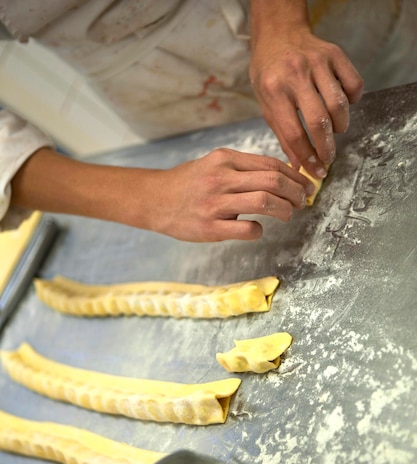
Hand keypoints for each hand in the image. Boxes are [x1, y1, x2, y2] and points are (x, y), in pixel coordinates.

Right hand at [10, 147, 315, 242]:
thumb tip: (279, 176)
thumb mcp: (213, 164)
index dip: (294, 175)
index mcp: (224, 159)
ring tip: (289, 214)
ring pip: (264, 202)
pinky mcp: (209, 227)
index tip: (305, 184)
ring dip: (284, 210)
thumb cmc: (187, 183)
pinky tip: (257, 230)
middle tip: (303, 200)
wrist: (153, 200)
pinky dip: (259, 230)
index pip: (270, 164)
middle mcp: (221, 177)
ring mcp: (215, 203)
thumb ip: (241, 168)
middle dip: (296, 192)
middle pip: (273, 181)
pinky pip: (246, 229)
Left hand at [250, 24, 363, 177]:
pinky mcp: (335, 54)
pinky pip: (354, 84)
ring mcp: (317, 62)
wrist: (278, 35)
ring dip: (340, 126)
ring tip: (334, 132)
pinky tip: (342, 107)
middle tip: (328, 157)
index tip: (317, 171)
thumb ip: (283, 136)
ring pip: (339, 104)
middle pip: (319, 122)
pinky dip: (353, 101)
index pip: (294, 133)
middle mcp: (295, 75)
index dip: (308, 157)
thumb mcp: (267, 106)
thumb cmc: (270, 76)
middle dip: (327, 147)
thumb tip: (301, 166)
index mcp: (274, 91)